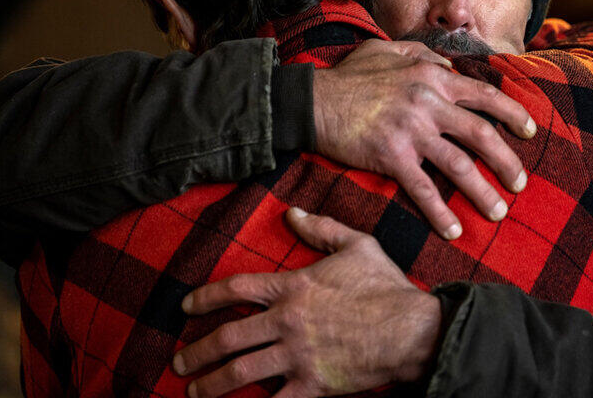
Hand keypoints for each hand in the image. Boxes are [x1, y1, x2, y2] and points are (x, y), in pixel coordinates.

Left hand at [173, 208, 441, 397]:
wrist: (412, 329)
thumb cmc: (386, 286)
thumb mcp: (357, 244)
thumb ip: (321, 227)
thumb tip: (292, 213)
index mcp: (294, 287)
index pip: (236, 288)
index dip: (205, 297)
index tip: (186, 307)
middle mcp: (287, 321)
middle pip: (228, 337)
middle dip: (197, 351)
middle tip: (179, 361)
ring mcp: (298, 355)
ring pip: (241, 372)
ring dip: (211, 383)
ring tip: (193, 389)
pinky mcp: (314, 384)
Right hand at [312, 39, 534, 239]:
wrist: (313, 101)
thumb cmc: (349, 76)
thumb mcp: (389, 50)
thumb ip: (423, 54)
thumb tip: (450, 66)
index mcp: (432, 75)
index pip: (484, 95)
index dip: (512, 114)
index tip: (529, 131)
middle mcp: (428, 102)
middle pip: (482, 134)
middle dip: (507, 161)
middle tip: (521, 183)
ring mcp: (412, 130)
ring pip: (460, 166)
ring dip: (483, 193)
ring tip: (498, 212)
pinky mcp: (392, 156)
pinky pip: (423, 189)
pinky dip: (440, 213)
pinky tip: (453, 230)